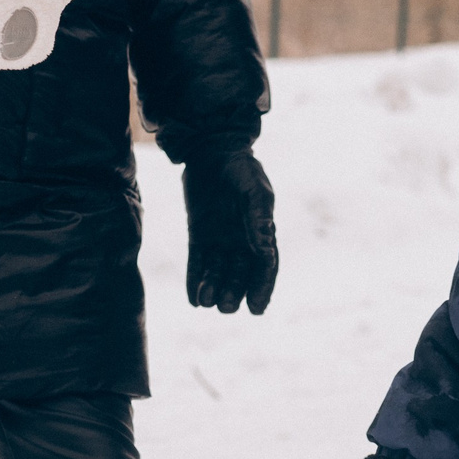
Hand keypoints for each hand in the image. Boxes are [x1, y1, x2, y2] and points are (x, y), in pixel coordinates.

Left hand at [183, 149, 279, 314]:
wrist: (212, 150)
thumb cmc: (240, 167)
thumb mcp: (255, 190)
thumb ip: (259, 218)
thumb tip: (265, 249)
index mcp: (261, 233)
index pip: (264, 267)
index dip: (262, 289)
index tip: (256, 308)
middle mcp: (242, 242)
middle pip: (240, 276)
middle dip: (234, 293)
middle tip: (226, 306)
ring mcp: (220, 241)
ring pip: (218, 273)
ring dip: (213, 289)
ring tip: (206, 300)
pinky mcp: (199, 236)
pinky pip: (198, 263)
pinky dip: (196, 280)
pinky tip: (194, 298)